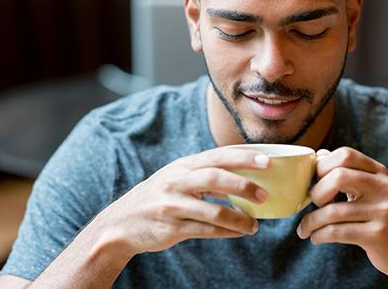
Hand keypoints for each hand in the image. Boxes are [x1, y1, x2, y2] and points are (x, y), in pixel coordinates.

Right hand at [93, 146, 269, 257]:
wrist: (121, 223)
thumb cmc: (159, 196)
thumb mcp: (177, 177)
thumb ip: (205, 173)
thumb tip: (245, 173)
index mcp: (183, 165)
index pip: (218, 155)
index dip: (243, 157)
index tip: (267, 160)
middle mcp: (177, 181)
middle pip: (215, 177)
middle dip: (243, 184)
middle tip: (264, 194)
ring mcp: (173, 205)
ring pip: (212, 211)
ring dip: (238, 219)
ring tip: (254, 224)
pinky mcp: (171, 227)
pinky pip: (205, 230)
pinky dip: (226, 232)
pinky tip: (239, 232)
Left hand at [296, 147, 387, 282]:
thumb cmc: (385, 219)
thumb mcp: (374, 191)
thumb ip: (349, 172)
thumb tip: (320, 155)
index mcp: (380, 173)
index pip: (346, 154)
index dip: (324, 165)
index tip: (315, 179)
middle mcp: (384, 188)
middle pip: (339, 176)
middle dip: (317, 191)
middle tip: (312, 203)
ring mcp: (383, 212)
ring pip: (333, 211)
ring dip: (312, 221)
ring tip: (305, 228)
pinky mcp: (377, 235)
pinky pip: (338, 232)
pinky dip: (320, 235)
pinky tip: (316, 238)